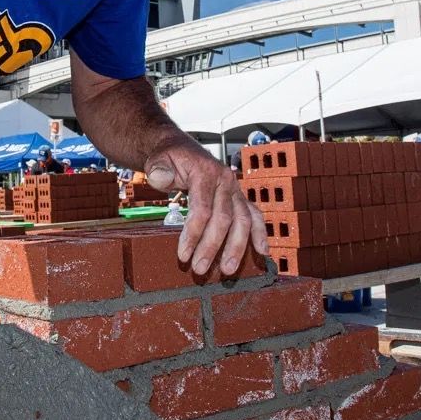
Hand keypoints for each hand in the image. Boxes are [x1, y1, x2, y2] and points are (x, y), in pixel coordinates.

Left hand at [145, 137, 267, 277]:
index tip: (183, 255)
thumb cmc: (168, 158)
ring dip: (237, 247)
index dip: (194, 234)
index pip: (203, 208)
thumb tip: (160, 178)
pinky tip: (262, 253)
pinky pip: (254, 215)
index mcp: (206, 172)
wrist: (180, 149)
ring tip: (227, 270)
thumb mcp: (158, 160)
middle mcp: (225, 181)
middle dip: (212, 246)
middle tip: (200, 269)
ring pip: (244, 220)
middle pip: (224, 218)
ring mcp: (235, 189)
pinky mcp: (239, 197)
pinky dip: (260, 233)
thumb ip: (158, 170)